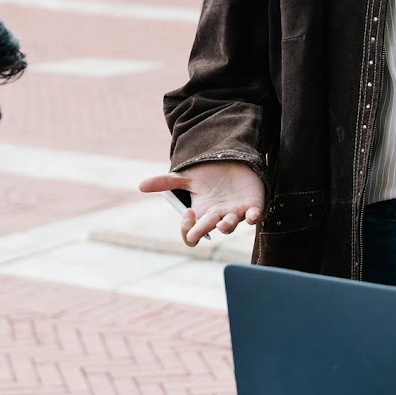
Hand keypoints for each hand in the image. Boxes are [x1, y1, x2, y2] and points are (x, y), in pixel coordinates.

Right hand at [138, 162, 264, 246]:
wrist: (233, 162)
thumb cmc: (210, 174)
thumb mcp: (187, 176)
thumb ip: (165, 182)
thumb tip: (140, 185)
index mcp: (201, 213)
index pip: (192, 232)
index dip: (188, 227)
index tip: (188, 213)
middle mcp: (217, 216)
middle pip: (209, 228)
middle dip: (202, 229)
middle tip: (196, 231)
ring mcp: (235, 212)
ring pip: (231, 225)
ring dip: (227, 225)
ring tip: (223, 223)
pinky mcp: (252, 206)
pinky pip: (255, 215)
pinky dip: (254, 217)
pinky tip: (252, 216)